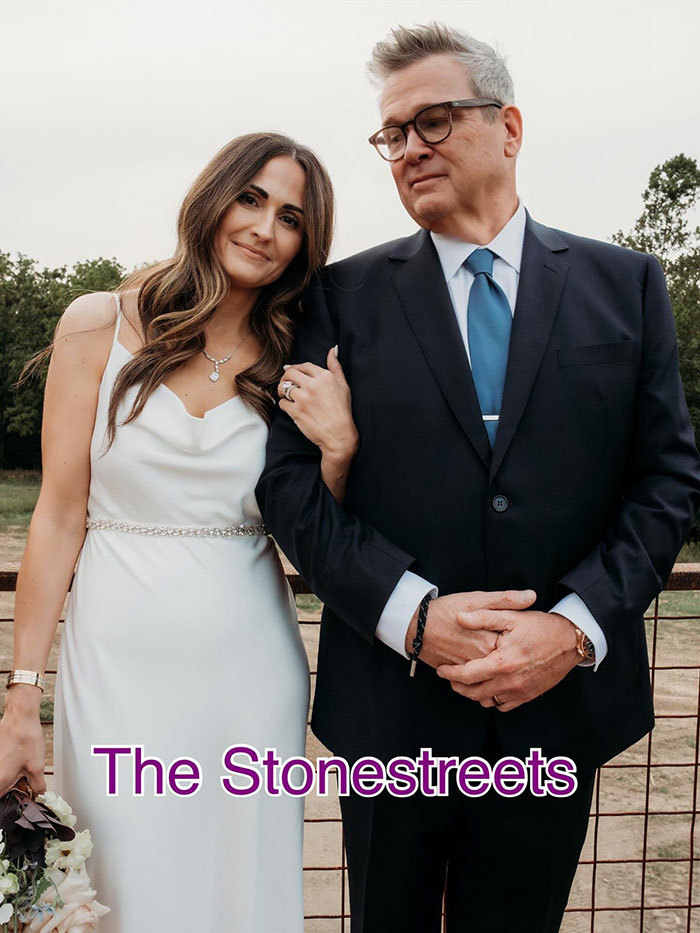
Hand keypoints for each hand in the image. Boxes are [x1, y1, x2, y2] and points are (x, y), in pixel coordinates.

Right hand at [0, 696, 46, 796]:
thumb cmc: (26, 739)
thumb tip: (39, 794)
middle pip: (1, 789)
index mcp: (0, 781)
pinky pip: (1, 768)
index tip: (21, 799)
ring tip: (23, 769)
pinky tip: (18, 761)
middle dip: (13, 789)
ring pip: (1, 778)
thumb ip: (38, 785)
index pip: (2, 802)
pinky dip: (9, 768)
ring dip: (11, 778)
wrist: (20, 718)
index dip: (13, 802)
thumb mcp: (37, 766)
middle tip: (26, 783)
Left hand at [278, 348, 358, 462]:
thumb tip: (332, 349)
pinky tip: (291, 408)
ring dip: (282, 391)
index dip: (297, 368)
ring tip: (286, 395)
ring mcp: (303, 398)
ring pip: (283, 387)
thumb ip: (336, 366)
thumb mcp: (343, 385)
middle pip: (290, 373)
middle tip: (286, 383)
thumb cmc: (343, 411)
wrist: (339, 434)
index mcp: (324, 377)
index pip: (304, 366)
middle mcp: (313, 385)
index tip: (293, 372)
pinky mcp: (296, 411)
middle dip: (285, 377)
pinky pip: (282, 403)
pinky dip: (284, 405)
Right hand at [406, 589, 536, 668]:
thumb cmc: (446, 609)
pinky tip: (485, 669)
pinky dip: (481, 676)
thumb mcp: (477, 598)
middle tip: (514, 649)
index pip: (516, 647)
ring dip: (498, 670)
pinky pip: (475, 680)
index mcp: (492, 641)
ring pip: (491, 675)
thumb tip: (531, 596)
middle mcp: (482, 658)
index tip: (524, 637)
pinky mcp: (458, 673)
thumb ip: (505, 599)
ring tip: (502, 661)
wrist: (416, 626)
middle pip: (505, 662)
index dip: (522, 642)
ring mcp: (470, 668)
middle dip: (511, 658)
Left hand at [436, 610, 579, 711]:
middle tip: (449, 676)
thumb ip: (483, 617)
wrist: (570, 642)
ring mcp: (520, 691)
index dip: (449, 673)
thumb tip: (459, 617)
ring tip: (468, 680)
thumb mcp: (511, 616)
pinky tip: (488, 685)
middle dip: (457, 686)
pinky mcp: (529, 696)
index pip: (467, 675)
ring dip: (474, 693)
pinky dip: (492, 698)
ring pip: (487, 701)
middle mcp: (511, 681)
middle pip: (473, 693)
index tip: (440, 669)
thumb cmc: (540, 627)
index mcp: (503, 662)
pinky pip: (503, 706)